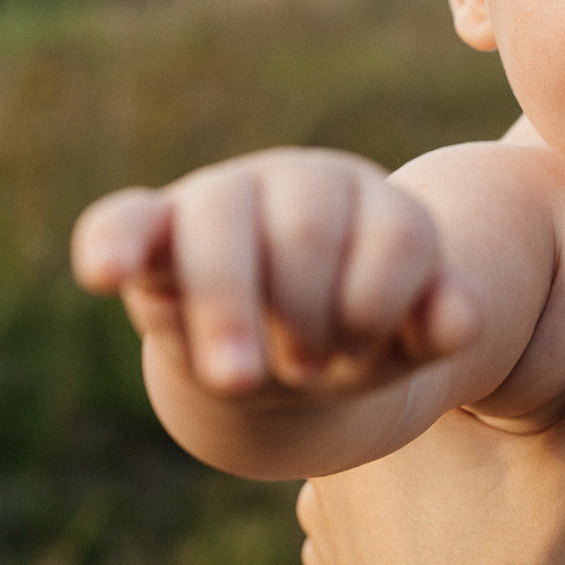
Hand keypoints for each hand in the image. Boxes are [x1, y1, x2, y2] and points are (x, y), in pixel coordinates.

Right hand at [71, 147, 480, 398]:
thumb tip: (461, 319)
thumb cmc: (354, 340)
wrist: (279, 355)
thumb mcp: (402, 342)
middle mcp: (301, 184)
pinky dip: (113, 242)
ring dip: (230, 305)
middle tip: (309, 376)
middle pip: (305, 230)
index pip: (396, 237)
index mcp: (378, 206)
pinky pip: (124, 221)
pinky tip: (103, 273)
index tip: (365, 357)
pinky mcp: (154, 232)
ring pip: (219, 224)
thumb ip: (435, 327)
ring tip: (241, 380)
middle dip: (306, 311)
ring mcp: (221, 200)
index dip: (381, 305)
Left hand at [298, 234, 564, 564]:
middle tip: (528, 424)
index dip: (502, 331)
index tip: (539, 349)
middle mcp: (335, 449)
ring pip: (398, 446)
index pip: (444, 325)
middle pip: (424, 387)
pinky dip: (416, 509)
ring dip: (442, 450)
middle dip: (477, 393)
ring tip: (497, 478)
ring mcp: (322, 511)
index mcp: (394, 405)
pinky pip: (375, 504)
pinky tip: (459, 534)